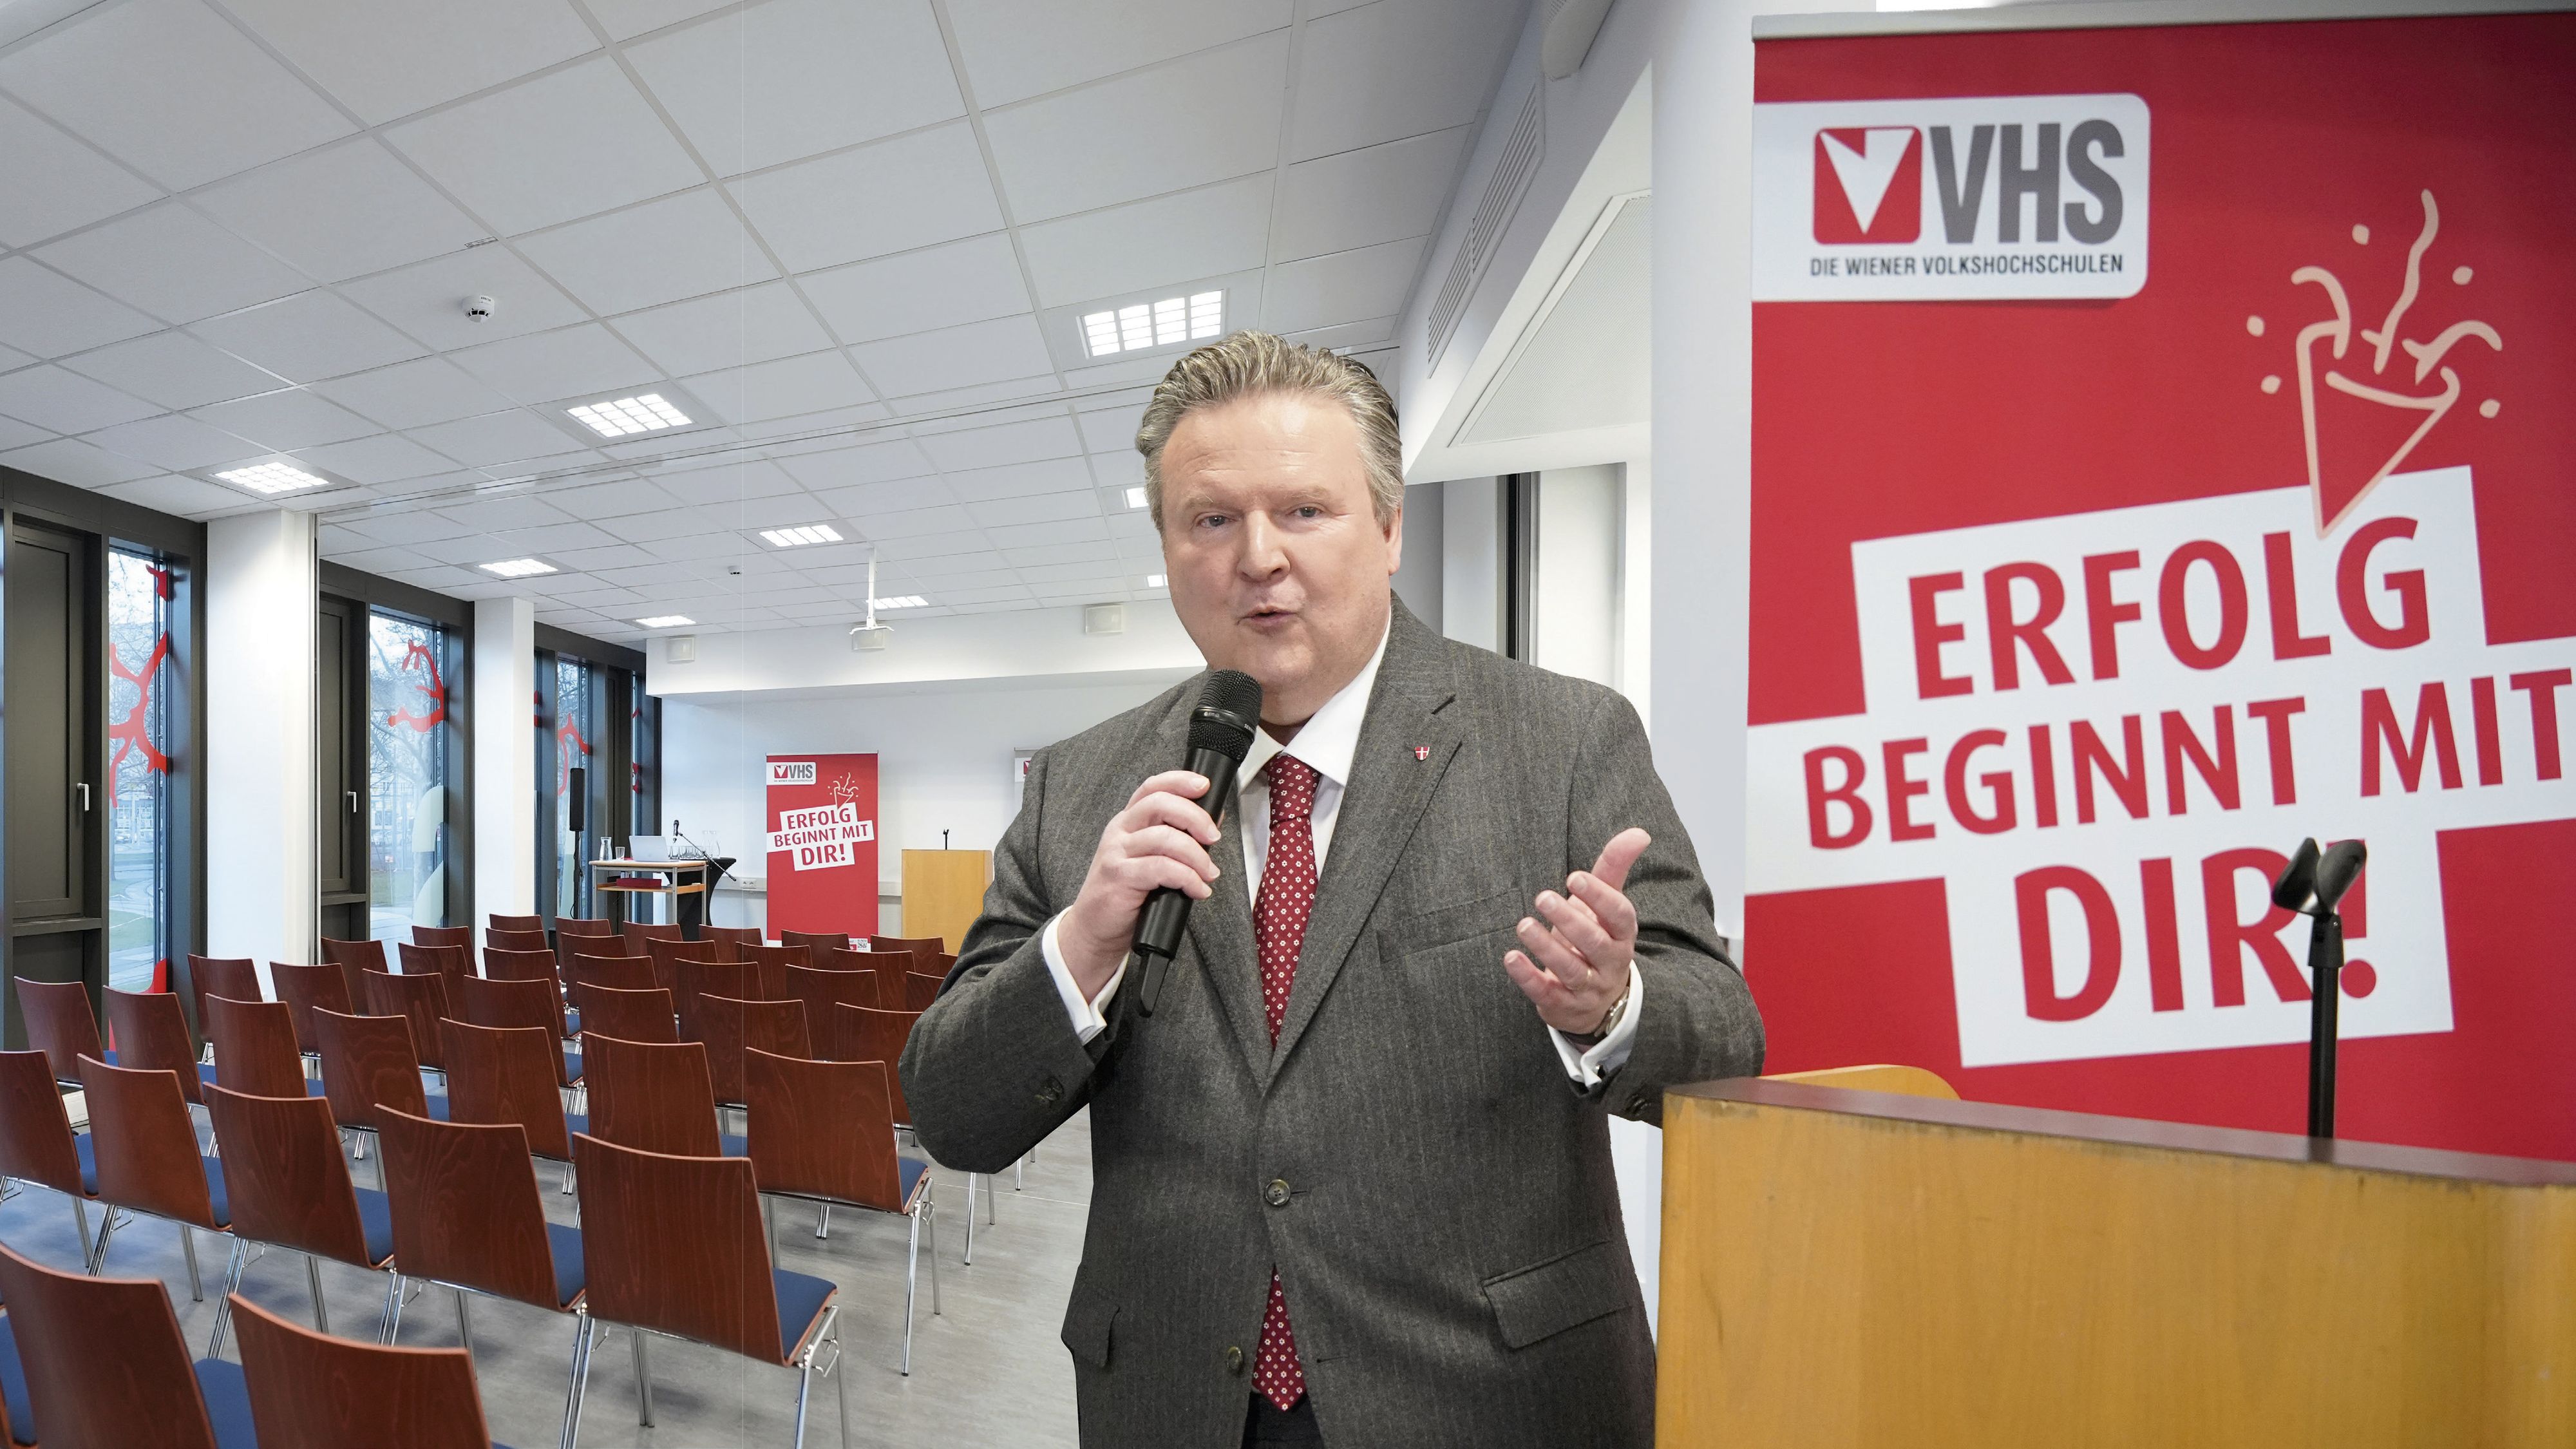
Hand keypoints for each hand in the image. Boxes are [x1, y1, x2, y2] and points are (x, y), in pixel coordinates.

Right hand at [1059, 770, 1223, 996]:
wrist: (1094, 929)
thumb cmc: (1127, 895)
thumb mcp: (1151, 860)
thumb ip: (1177, 839)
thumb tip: (1213, 821)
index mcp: (1128, 822)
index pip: (1152, 788)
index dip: (1179, 781)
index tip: (1204, 786)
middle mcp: (1120, 831)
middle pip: (1160, 804)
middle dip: (1195, 817)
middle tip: (1214, 838)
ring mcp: (1116, 853)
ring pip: (1164, 838)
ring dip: (1197, 856)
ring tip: (1208, 874)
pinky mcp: (1119, 877)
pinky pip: (1161, 868)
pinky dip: (1187, 878)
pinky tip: (1197, 890)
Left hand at [1504, 828, 1648, 1035]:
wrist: (1597, 999)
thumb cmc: (1596, 938)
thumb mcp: (1606, 905)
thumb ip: (1615, 868)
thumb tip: (1640, 832)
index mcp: (1621, 934)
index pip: (1619, 916)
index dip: (1600, 897)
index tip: (1575, 877)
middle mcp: (1609, 962)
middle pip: (1594, 943)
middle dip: (1569, 920)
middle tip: (1543, 897)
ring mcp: (1587, 987)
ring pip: (1570, 970)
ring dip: (1546, 947)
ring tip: (1524, 925)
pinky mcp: (1562, 1004)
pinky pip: (1545, 992)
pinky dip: (1527, 976)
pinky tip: (1511, 957)